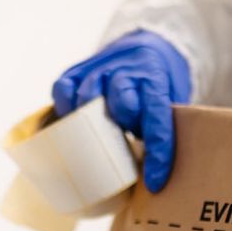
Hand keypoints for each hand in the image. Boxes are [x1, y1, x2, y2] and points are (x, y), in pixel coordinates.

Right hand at [52, 30, 191, 192]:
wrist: (148, 48)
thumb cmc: (157, 88)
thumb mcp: (168, 103)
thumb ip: (158, 127)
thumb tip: (147, 175)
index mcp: (155, 80)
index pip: (158, 118)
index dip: (158, 153)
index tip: (155, 182)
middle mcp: (127, 70)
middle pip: (121, 101)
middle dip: (122, 123)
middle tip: (122, 137)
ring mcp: (99, 67)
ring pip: (87, 95)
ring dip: (89, 119)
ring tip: (93, 134)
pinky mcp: (76, 69)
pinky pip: (63, 88)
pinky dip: (63, 106)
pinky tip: (69, 118)